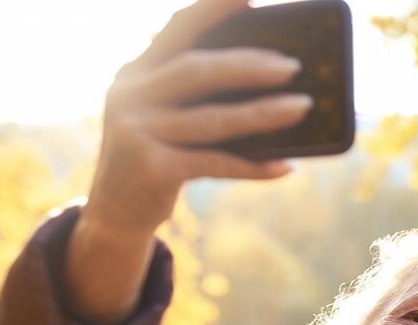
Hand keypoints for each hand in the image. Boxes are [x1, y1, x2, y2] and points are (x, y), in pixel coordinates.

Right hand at [65, 0, 310, 322]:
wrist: (114, 212)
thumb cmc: (154, 155)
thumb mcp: (160, 116)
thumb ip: (190, 93)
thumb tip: (265, 78)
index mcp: (135, 73)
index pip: (175, 30)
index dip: (210, 10)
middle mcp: (130, 95)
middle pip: (197, 71)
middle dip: (249, 65)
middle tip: (293, 65)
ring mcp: (137, 132)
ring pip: (212, 119)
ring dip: (263, 114)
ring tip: (303, 107)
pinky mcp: (151, 169)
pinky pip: (216, 162)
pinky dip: (254, 166)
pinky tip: (286, 166)